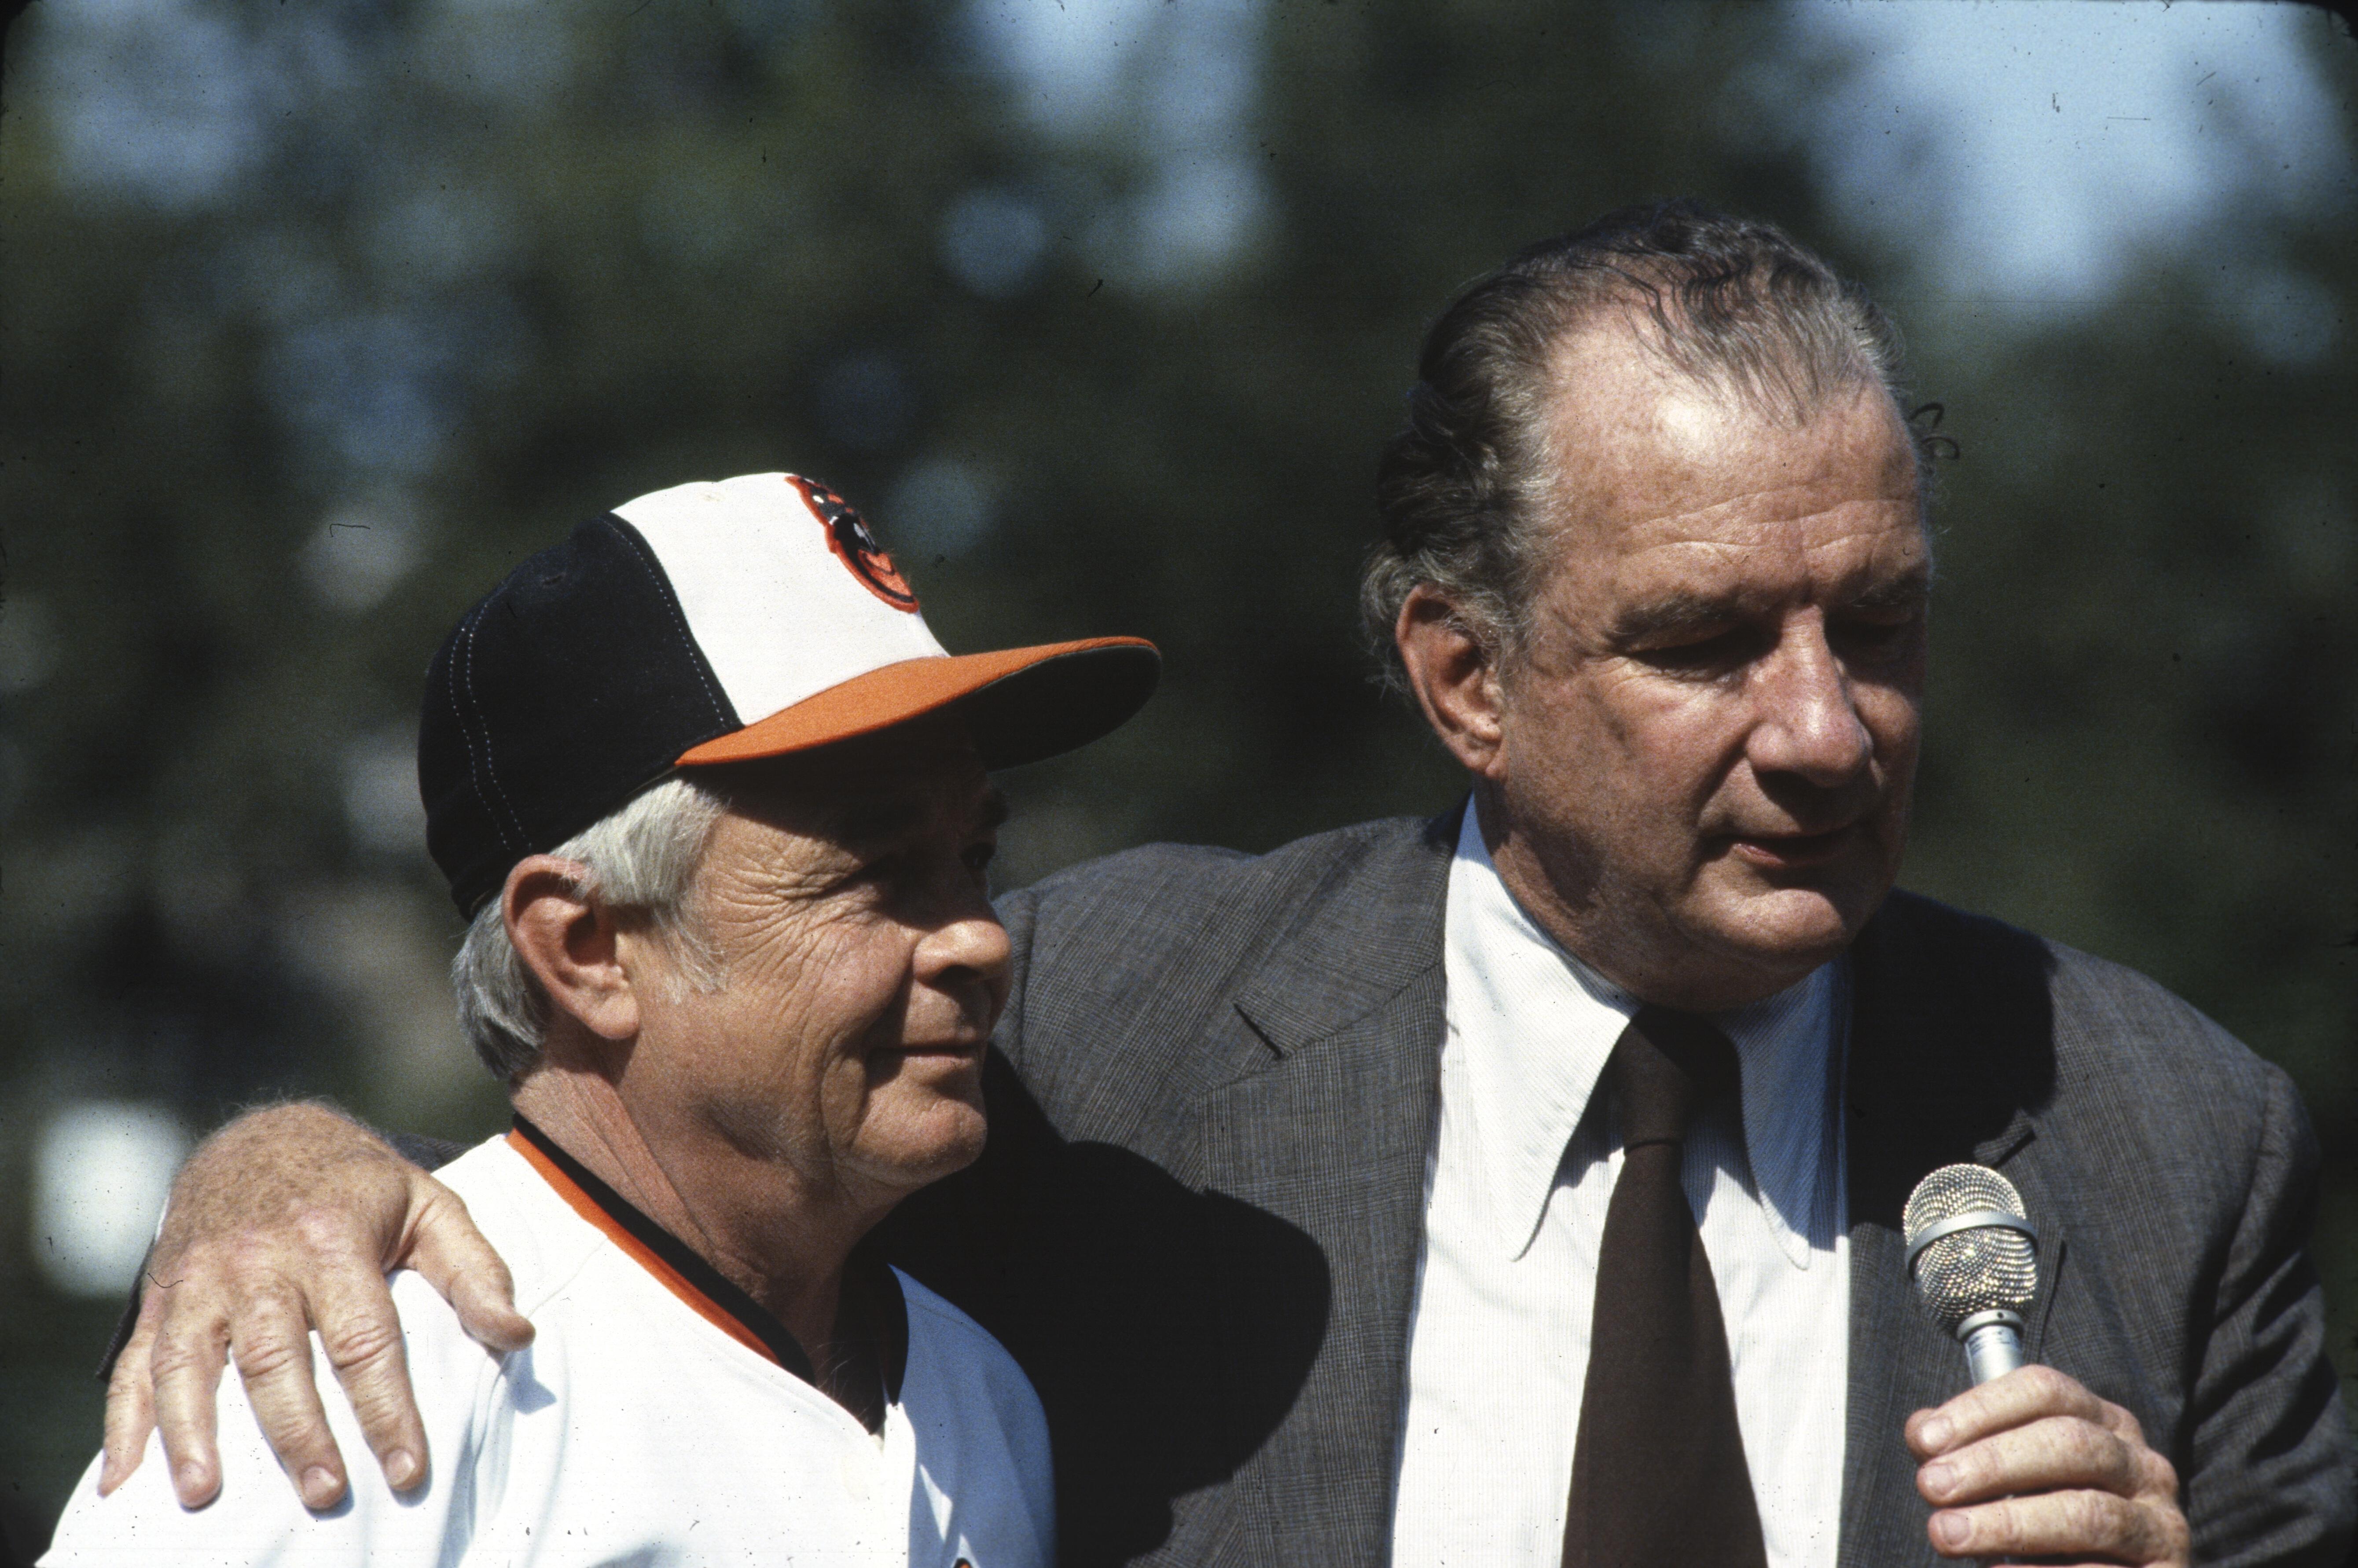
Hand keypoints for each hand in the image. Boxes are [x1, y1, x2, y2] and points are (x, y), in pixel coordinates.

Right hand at [99, 1103, 532, 1510]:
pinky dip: (125, 1424)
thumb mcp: (431, 1208)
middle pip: (277, 1358)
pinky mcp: (161, 1297)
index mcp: (332, 1238)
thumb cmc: (359, 1189)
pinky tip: (126, 1483)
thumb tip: (517, 1335)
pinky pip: (136, 1363)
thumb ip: (476, 1272)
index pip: (366, 1338)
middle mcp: (257, 1259)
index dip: (388, 1409)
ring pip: (190, 1362)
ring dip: (194, 1433)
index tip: (407, 1471)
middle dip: (300, 1433)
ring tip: (205, 1496)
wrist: (262, 1139)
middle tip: (325, 1495)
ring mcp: (199, 1278)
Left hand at [1908, 1364, 2187, 1565]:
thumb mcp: (2009, 1477)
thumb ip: (1965, 1449)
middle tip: (1931, 1488)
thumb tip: (1922, 1432)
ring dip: (2008, 1524)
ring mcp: (2160, 1523)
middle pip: (2068, 1443)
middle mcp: (2141, 1465)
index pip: (2045, 1390)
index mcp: (2103, 1422)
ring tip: (1947, 1534)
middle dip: (1991, 1464)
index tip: (1924, 1441)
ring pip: (2087, 1513)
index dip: (1980, 1409)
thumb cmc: (2044, 1523)